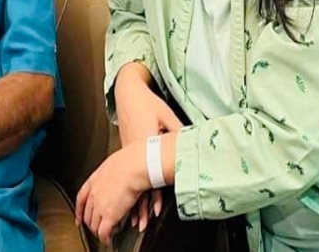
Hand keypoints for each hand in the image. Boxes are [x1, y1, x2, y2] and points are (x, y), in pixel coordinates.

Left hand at [75, 142, 151, 245]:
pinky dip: (106, 237)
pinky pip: (104, 231)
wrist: (133, 165)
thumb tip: (112, 174)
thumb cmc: (130, 161)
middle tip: (95, 228)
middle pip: (87, 214)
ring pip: (94, 224)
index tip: (79, 218)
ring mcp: (100, 205)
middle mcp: (94, 193)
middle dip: (90, 223)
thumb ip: (109, 174)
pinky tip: (109, 239)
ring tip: (103, 235)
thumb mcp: (113, 165)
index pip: (80, 199)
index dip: (79, 211)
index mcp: (94, 180)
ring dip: (98, 231)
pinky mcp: (110, 215)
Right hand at [114, 63, 181, 230]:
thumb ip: (179, 132)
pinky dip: (127, 187)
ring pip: (128, 180)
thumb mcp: (167, 116)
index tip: (155, 210)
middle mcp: (133, 151)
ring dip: (131, 200)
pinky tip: (127, 198)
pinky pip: (126, 172)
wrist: (129, 93)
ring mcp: (127, 151)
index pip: (149, 174)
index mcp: (144, 142)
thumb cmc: (149, 103)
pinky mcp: (125, 149)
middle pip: (136, 182)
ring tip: (133, 218)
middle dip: (138, 205)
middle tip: (142, 223)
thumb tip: (193, 146)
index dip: (152, 195)